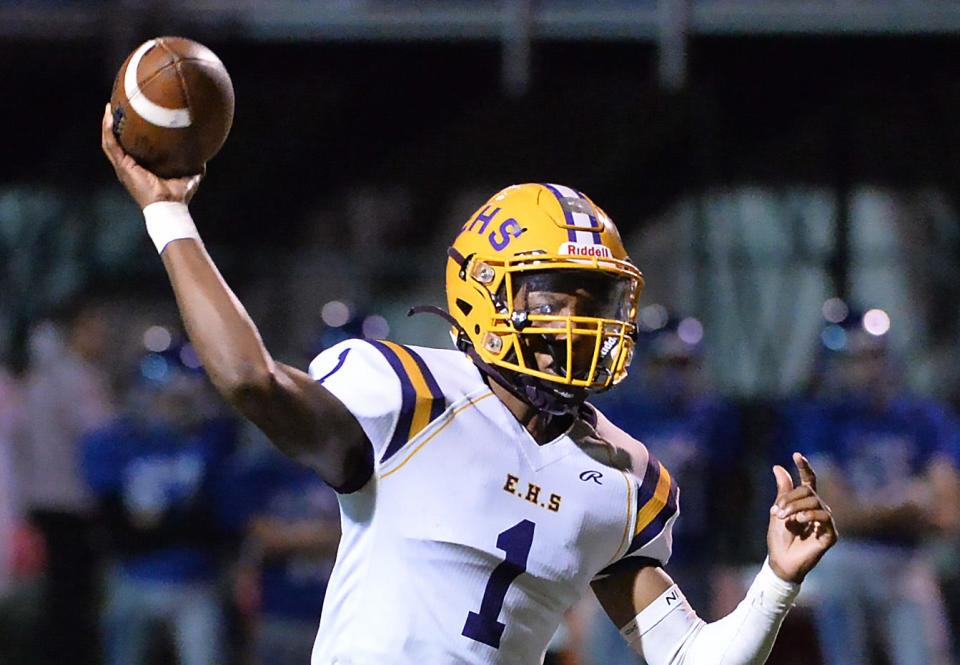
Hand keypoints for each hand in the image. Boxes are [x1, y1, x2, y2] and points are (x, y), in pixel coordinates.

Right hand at [100, 103, 203, 209]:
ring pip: (110, 141)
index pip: (131, 147)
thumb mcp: (190, 175)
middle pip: (117, 142)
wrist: (170, 206)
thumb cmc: (178, 196)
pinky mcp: (123, 166)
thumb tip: (203, 154)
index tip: (132, 116)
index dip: (129, 133)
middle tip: (116, 108)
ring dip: (107, 124)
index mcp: (141, 168)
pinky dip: (108, 130)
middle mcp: (129, 167)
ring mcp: (124, 167)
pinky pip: (111, 145)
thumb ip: (194, 164)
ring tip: (109, 108)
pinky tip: (109, 117)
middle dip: (114, 125)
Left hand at [767, 452, 837, 583]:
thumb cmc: (779, 538)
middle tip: (776, 510)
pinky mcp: (830, 535)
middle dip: (790, 498)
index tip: (796, 455)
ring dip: (796, 507)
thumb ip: (783, 491)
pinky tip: (799, 519)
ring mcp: (825, 523)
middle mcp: (818, 511)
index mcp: (805, 504)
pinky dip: (810, 515)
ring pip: (815, 502)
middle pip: (808, 492)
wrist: (780, 561)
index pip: (809, 481)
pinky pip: (824, 517)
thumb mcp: (778, 510)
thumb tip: (778, 467)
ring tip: (784, 516)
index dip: (804, 468)